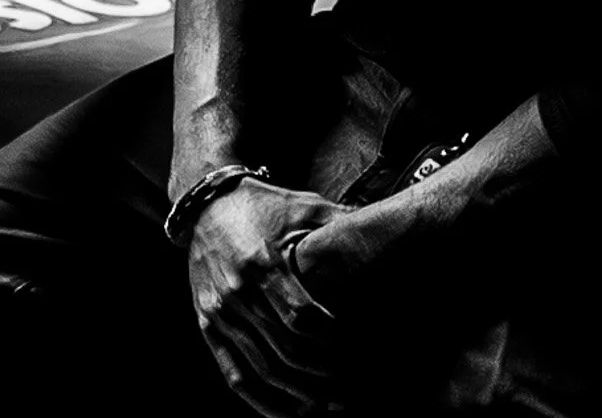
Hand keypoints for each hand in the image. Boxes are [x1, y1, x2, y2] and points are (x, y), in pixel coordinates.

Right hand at [185, 179, 346, 416]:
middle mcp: (236, 293)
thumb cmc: (264, 206)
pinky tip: (294, 411)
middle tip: (360, 387)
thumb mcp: (303, 206)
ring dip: (303, 395)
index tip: (362, 351)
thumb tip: (396, 226)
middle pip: (288, 352)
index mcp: (261, 264)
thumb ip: (343, 222)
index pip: (303, 320)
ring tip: (336, 403)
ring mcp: (219, 312)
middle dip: (328, 376)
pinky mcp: (206, 324)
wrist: (205, 204)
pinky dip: (264, 401)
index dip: (335, 343)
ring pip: (265, 371)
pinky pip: (234, 376)